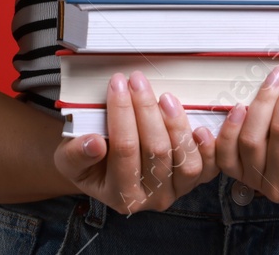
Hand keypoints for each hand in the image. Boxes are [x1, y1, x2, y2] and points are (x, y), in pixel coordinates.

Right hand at [54, 70, 220, 213]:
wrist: (108, 169)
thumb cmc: (89, 159)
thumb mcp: (69, 159)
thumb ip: (77, 154)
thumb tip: (94, 143)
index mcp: (121, 195)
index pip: (124, 149)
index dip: (121, 114)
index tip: (117, 83)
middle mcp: (152, 198)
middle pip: (157, 151)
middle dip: (146, 110)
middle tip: (137, 80)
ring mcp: (177, 190)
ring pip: (186, 161)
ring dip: (177, 125)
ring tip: (165, 96)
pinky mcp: (196, 180)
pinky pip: (210, 167)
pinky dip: (208, 147)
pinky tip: (201, 124)